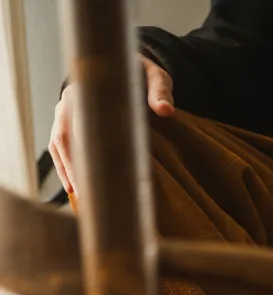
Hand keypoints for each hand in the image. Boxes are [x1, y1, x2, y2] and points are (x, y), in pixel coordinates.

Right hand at [48, 56, 174, 197]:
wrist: (128, 68)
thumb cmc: (141, 74)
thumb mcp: (155, 78)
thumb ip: (160, 91)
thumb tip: (166, 111)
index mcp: (87, 88)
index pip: (79, 121)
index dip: (83, 148)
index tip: (92, 173)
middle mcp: (70, 100)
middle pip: (64, 138)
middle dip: (74, 169)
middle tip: (88, 197)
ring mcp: (65, 112)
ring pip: (59, 146)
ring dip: (68, 173)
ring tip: (82, 200)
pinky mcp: (67, 123)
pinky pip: (59, 148)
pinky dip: (65, 169)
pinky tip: (74, 190)